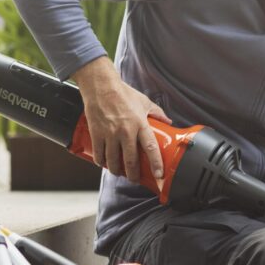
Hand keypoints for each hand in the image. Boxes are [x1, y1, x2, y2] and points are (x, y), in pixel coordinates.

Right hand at [71, 56, 170, 187]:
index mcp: (140, 124)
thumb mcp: (144, 102)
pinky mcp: (96, 133)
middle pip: (130, 161)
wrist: (100, 85)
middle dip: (133, 174)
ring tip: (119, 172)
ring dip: (116, 170)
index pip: (151, 148)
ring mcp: (109, 133)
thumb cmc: (123, 93)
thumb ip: (157, 113)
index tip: (158, 175)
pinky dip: (101, 162)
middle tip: (135, 179)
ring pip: (113, 161)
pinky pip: (99, 154)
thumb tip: (168, 122)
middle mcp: (125, 131)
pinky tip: (103, 163)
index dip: (156, 164)